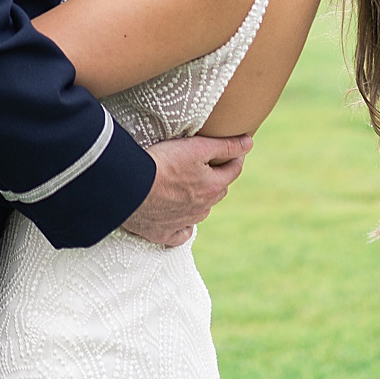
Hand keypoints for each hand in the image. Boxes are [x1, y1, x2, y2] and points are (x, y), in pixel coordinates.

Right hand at [121, 133, 252, 248]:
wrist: (130, 188)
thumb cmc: (164, 164)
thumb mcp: (197, 148)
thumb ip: (225, 146)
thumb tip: (249, 143)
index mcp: (213, 187)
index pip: (233, 170)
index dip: (235, 157)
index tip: (233, 148)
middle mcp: (202, 208)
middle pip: (218, 191)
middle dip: (218, 178)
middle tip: (210, 164)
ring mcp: (183, 222)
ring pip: (201, 212)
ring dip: (201, 201)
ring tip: (193, 187)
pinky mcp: (163, 233)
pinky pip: (180, 234)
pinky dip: (183, 227)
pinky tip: (181, 220)